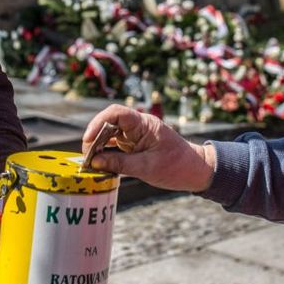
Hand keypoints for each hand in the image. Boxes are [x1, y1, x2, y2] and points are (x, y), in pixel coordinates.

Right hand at [81, 104, 215, 192]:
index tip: (88, 140)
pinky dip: (107, 152)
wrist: (196, 171)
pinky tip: (100, 163)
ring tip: (91, 161)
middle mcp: (139, 126)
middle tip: (87, 157)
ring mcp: (137, 134)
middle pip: (110, 122)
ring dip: (99, 145)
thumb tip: (94, 163)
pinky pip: (117, 144)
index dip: (98, 123)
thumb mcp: (146, 168)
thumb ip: (119, 164)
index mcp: (144, 125)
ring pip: (111, 133)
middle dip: (95, 136)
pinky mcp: (136, 144)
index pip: (116, 113)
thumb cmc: (176, 167)